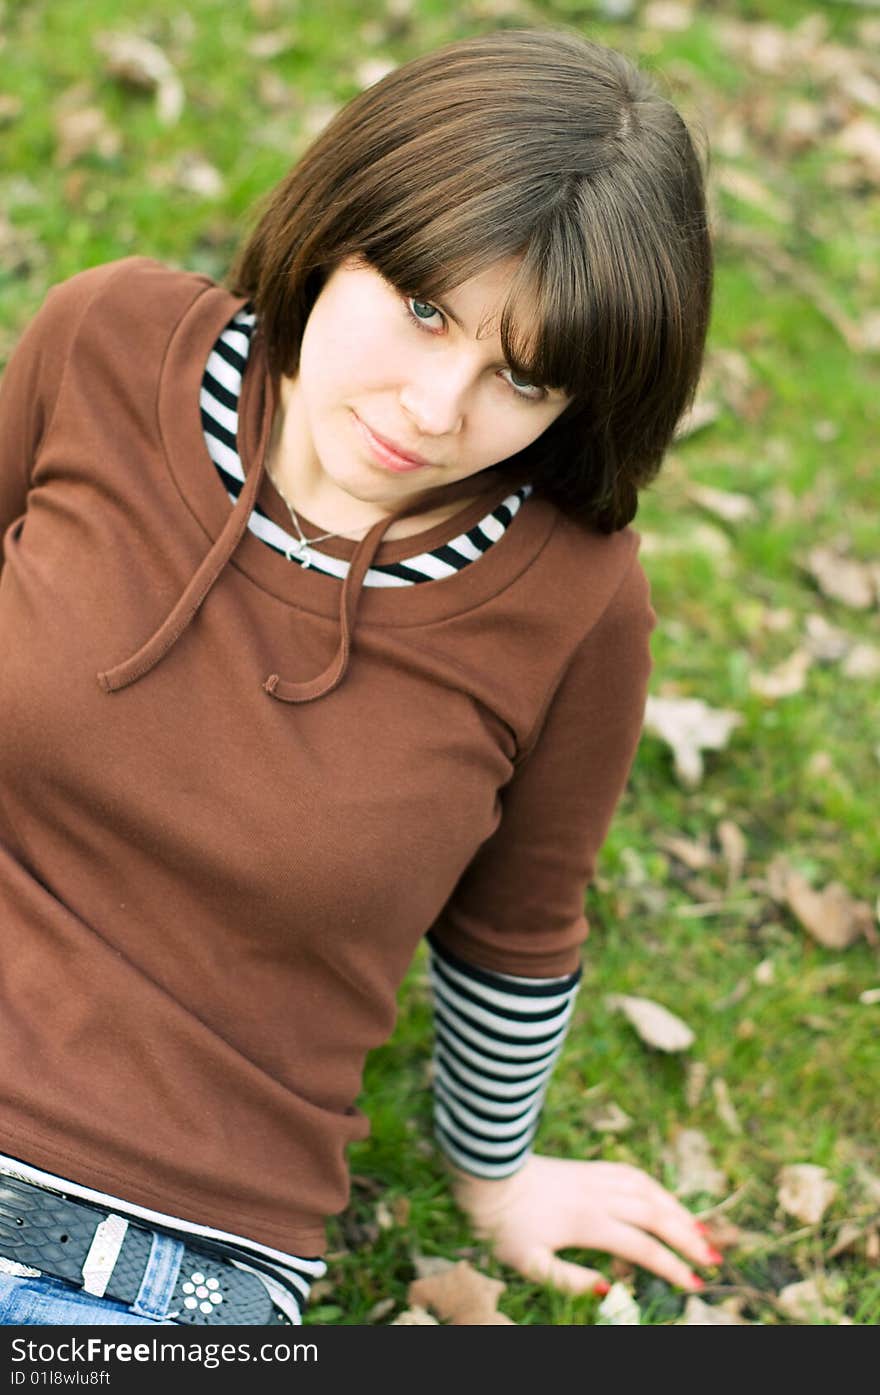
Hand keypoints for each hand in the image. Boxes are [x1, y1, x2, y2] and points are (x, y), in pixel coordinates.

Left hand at [447, 1152, 720, 1295]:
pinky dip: (656, 1187)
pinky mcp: (589, 1167)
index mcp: (588, 1222)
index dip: (671, 1266)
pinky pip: (633, 1174)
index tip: (694, 1284)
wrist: (488, 1173)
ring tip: (700, 1231)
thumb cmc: (504, 1223)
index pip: (642, 1246)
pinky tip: (664, 1198)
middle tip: (714, 1259)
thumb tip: (606, 1290)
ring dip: (678, 1210)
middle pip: (655, 1215)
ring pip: (649, 1190)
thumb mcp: (529, 1261)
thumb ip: (569, 1279)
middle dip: (688, 1238)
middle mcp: (599, 1195)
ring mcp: (596, 1177)